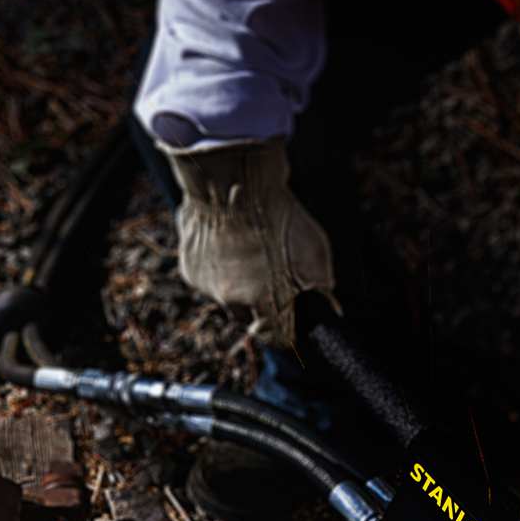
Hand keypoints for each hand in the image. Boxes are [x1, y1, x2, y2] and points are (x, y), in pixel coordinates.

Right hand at [165, 141, 338, 347]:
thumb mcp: (315, 253)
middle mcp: (233, 301)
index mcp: (267, 303)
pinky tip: (230, 242)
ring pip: (226, 296)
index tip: (293, 321)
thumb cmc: (279, 215)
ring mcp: (207, 285)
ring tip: (250, 251)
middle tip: (272, 276)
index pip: (280, 340)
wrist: (233, 180)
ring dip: (238, 283)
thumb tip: (330, 310)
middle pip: (250, 319)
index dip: (289, 332)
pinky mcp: (189, 267)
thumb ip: (322, 289)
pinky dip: (218, 265)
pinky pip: (208, 276)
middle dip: (261, 304)